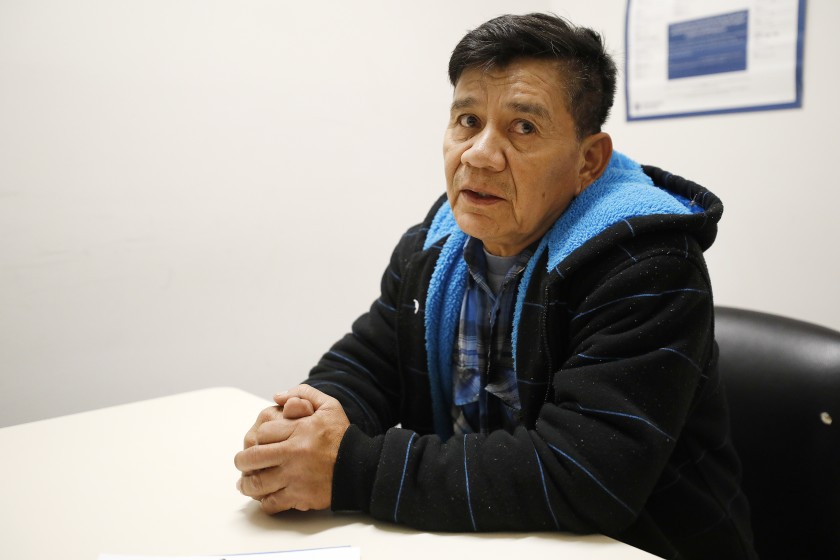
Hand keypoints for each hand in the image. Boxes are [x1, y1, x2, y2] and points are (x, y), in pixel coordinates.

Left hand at [234, 384, 349, 512]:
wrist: (360, 467)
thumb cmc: (342, 436)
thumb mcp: (329, 406)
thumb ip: (304, 393)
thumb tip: (277, 396)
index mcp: (300, 430)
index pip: (262, 433)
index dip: (257, 436)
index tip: (258, 442)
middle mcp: (294, 453)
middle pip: (252, 458)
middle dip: (242, 461)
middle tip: (242, 462)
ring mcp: (295, 476)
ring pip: (257, 483)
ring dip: (247, 484)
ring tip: (245, 483)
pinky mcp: (299, 496)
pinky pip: (272, 502)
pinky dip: (264, 501)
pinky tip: (265, 497)